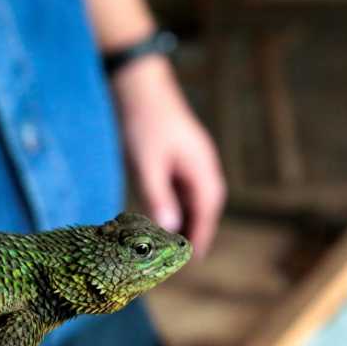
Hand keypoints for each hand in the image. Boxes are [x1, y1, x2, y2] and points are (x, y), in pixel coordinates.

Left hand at [114, 56, 225, 257]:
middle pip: (205, 206)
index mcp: (201, 168)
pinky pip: (185, 186)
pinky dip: (179, 202)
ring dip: (188, 217)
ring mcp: (194, 158)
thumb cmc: (143, 123)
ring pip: (195, 196)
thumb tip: (168, 228)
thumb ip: (157, 196)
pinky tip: (165, 212)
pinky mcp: (181, 154)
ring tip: (174, 241)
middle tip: (183, 258)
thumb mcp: (147, 164)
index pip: (206, 212)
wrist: (140, 85)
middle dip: (196, 231)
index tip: (193, 260)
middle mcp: (203, 164)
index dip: (200, 237)